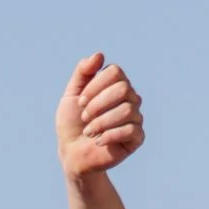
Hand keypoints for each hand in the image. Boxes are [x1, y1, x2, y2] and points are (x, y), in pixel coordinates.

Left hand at [55, 52, 143, 181]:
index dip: (95, 86)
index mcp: (115, 85)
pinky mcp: (137, 137)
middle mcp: (129, 98)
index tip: (80, 102)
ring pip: (127, 110)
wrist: (73, 154)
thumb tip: (100, 55)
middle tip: (84, 117)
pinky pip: (131, 130)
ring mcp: (135, 117)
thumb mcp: (71, 94)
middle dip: (98, 104)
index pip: (115, 72)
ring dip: (102, 122)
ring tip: (89, 132)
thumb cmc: (72, 123)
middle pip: (122, 89)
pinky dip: (109, 135)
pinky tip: (99, 141)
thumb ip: (83, 72)